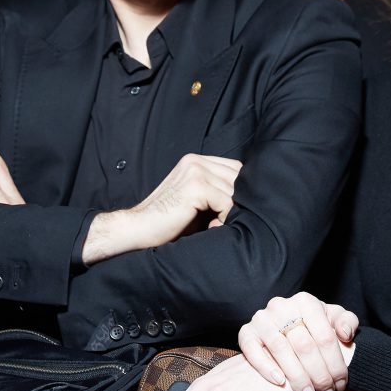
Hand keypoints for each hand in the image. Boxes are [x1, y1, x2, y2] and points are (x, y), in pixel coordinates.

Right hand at [82, 153, 241, 264]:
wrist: (138, 230)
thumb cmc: (168, 222)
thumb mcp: (197, 202)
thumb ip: (218, 192)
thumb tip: (253, 197)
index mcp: (195, 161)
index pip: (236, 169)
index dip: (239, 191)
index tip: (229, 211)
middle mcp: (195, 161)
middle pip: (239, 178)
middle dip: (236, 202)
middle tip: (221, 221)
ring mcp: (195, 171)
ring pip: (234, 191)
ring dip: (229, 212)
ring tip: (213, 224)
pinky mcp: (195, 186)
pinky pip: (227, 202)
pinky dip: (223, 218)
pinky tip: (209, 226)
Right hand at [238, 292, 357, 390]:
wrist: (286, 328)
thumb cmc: (314, 325)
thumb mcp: (334, 319)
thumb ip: (347, 321)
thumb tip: (345, 333)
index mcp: (306, 302)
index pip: (325, 337)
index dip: (336, 364)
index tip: (341, 383)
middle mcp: (282, 306)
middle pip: (304, 345)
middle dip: (318, 374)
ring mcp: (262, 318)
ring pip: (280, 349)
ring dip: (297, 377)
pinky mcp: (246, 331)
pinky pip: (252, 349)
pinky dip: (265, 367)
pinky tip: (279, 381)